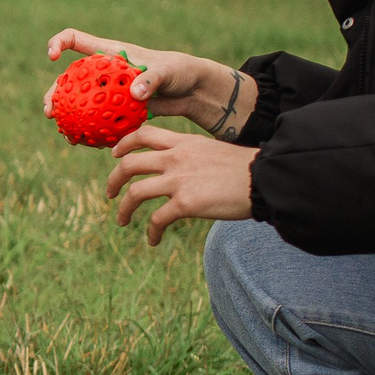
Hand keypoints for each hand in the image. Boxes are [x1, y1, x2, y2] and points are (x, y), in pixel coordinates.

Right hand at [42, 27, 248, 136]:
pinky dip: (89, 132)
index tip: (52, 56)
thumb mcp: (168, 71)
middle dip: (54, 93)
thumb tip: (135, 94)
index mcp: (108, 53)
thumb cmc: (180, 72)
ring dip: (67, 117)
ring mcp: (106, 93)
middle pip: (69, 79)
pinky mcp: (114, 110)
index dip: (59, 43)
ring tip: (64, 133)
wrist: (191, 93)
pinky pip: (97, 121)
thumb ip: (151, 79)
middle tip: (50, 111)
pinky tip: (85, 144)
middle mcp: (102, 72)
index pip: (76, 40)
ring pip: (79, 103)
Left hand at [104, 126, 256, 245]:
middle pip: (129, 163)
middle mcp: (176, 158)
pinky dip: (150, 232)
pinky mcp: (185, 203)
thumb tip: (183, 170)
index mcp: (183, 142)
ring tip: (121, 221)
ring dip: (123, 209)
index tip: (115, 154)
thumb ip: (193, 156)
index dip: (124, 144)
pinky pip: (156, 220)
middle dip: (113, 179)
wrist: (265, 179)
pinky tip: (153, 240)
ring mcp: (178, 180)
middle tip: (109, 193)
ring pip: (135, 193)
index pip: (144, 134)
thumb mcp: (213, 151)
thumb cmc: (245, 169)